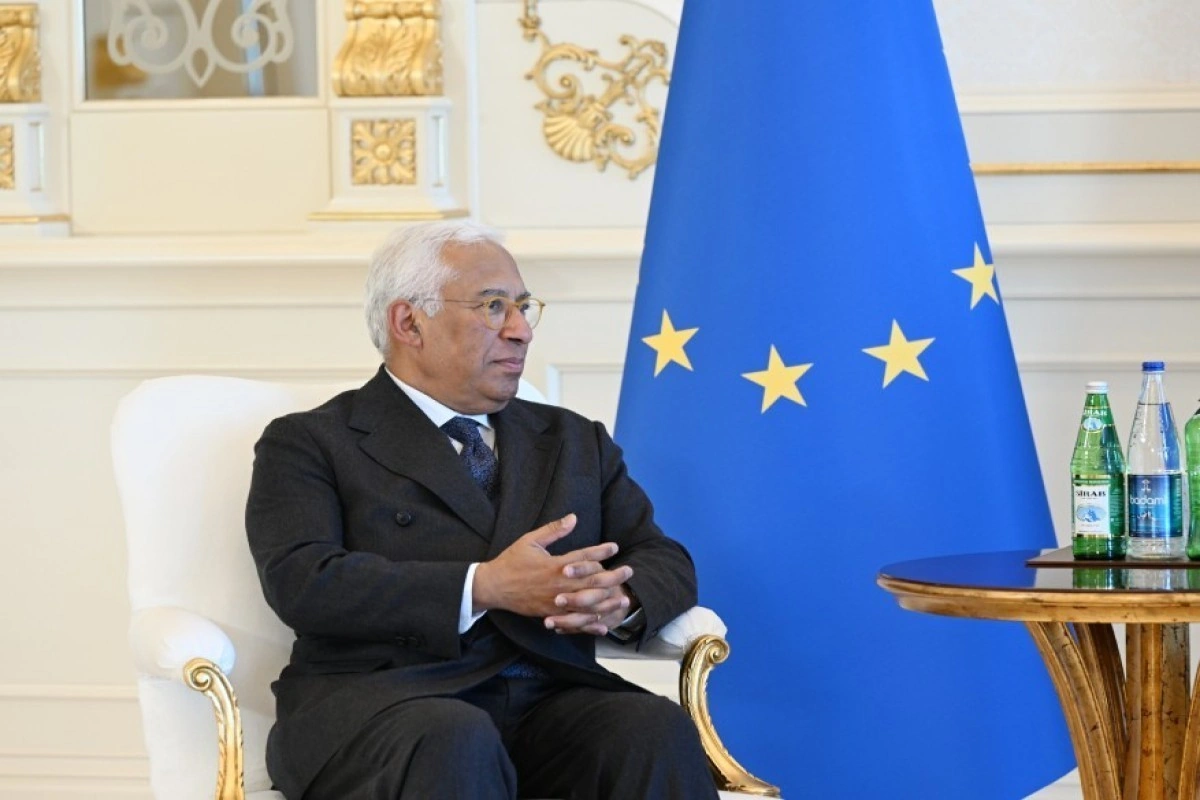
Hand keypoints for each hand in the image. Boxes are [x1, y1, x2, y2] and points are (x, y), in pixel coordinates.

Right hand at [472, 515, 632, 626]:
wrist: (493, 587)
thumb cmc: (512, 561)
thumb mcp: (530, 540)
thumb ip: (554, 530)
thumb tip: (574, 517)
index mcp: (554, 565)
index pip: (583, 557)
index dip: (600, 551)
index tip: (615, 547)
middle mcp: (558, 585)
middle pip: (591, 581)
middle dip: (612, 576)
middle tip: (629, 571)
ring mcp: (554, 602)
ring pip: (586, 604)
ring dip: (606, 601)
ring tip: (623, 599)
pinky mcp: (550, 614)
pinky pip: (573, 621)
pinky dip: (589, 624)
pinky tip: (602, 623)